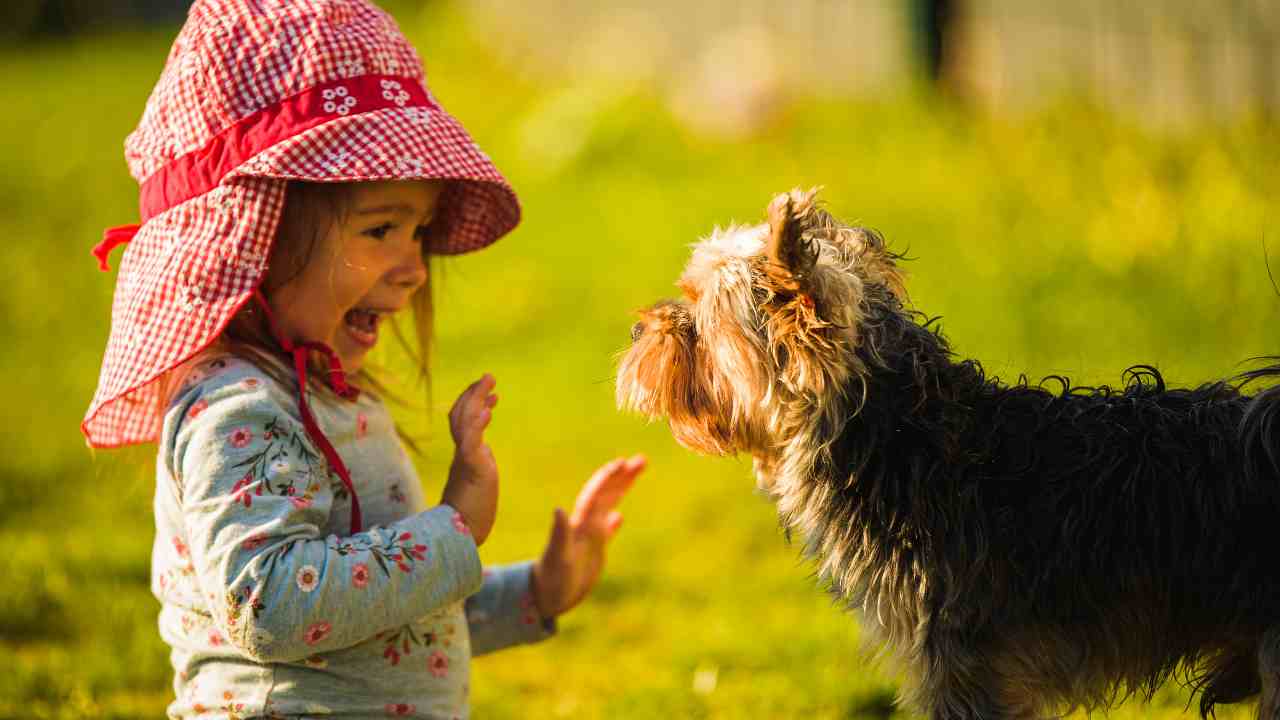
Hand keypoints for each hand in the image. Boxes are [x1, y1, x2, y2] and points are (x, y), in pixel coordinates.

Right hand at [441, 374, 498, 545]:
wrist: (459, 540)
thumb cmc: (469, 517)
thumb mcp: (478, 482)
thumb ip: (477, 465)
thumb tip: (485, 452)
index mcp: (464, 458)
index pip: (464, 424)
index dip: (475, 406)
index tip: (492, 395)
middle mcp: (462, 456)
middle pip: (461, 416)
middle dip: (475, 394)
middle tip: (489, 377)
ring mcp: (465, 462)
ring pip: (465, 423)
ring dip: (477, 399)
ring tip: (489, 382)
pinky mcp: (470, 472)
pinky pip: (471, 445)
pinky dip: (477, 425)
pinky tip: (487, 409)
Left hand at [531, 455, 644, 617]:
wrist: (543, 598)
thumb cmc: (550, 580)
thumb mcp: (557, 559)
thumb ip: (559, 534)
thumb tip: (558, 509)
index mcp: (580, 524)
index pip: (596, 494)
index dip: (609, 478)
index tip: (624, 462)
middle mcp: (585, 525)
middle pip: (606, 494)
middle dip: (622, 477)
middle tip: (642, 459)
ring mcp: (589, 537)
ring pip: (608, 506)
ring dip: (621, 490)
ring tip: (636, 474)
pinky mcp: (592, 552)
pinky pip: (605, 532)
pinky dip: (612, 522)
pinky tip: (618, 517)